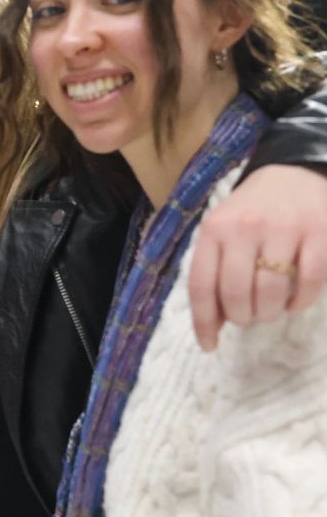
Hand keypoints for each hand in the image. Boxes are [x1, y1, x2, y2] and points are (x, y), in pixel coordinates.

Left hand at [188, 163, 326, 349]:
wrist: (294, 171)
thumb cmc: (251, 210)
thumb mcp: (223, 231)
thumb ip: (214, 269)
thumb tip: (212, 323)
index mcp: (214, 230)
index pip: (201, 284)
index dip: (204, 321)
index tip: (209, 345)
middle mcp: (245, 229)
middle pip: (236, 293)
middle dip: (241, 317)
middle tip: (248, 318)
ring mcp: (284, 230)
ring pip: (271, 291)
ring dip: (269, 312)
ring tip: (269, 310)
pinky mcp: (319, 233)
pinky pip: (310, 282)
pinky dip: (300, 302)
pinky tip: (294, 302)